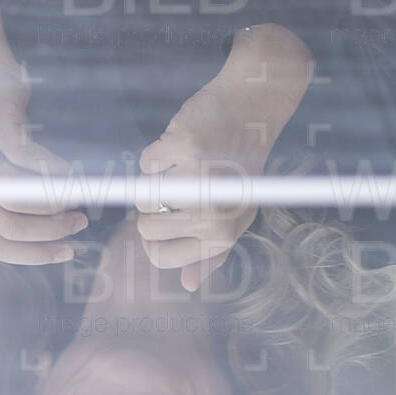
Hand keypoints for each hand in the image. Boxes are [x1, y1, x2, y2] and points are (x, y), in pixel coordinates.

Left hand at [0, 113, 87, 268]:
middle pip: (9, 227)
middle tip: (80, 223)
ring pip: (17, 198)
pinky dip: (54, 168)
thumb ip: (13, 204)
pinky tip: (69, 172)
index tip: (66, 252)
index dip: (34, 255)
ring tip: (77, 200)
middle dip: (52, 232)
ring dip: (55, 204)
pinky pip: (26, 157)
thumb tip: (58, 233)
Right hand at [135, 24, 313, 290]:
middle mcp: (211, 215)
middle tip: (179, 184)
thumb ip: (212, 253)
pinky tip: (186, 143)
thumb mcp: (237, 214)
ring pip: (143, 197)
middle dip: (151, 208)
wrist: (252, 109)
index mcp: (223, 235)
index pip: (161, 257)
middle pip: (146, 229)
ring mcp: (197, 182)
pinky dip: (159, 151)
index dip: (153, 239)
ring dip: (156, 179)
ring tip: (185, 164)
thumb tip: (187, 286)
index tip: (163, 217)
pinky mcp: (183, 148)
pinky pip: (147, 163)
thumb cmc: (241, 164)